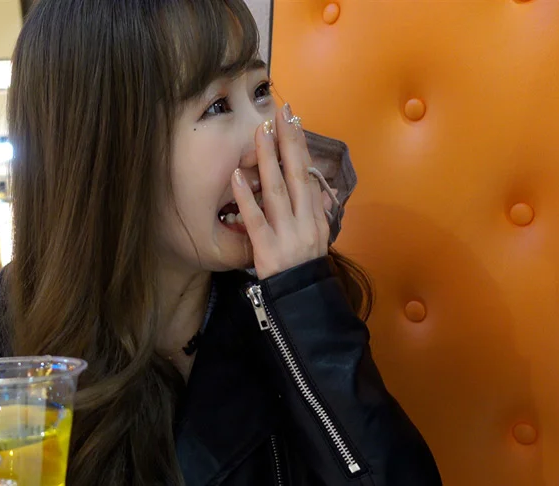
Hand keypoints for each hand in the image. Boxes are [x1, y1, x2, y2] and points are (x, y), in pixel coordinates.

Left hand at [232, 104, 329, 279]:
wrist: (304, 300)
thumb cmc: (306, 267)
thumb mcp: (319, 237)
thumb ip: (318, 211)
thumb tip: (322, 188)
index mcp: (316, 215)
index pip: (307, 172)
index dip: (300, 145)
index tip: (293, 120)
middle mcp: (305, 220)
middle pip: (296, 173)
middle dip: (287, 141)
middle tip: (279, 113)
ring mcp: (287, 234)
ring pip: (277, 190)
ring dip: (268, 160)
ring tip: (259, 133)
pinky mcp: (268, 249)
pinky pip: (255, 220)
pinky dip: (245, 198)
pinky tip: (236, 177)